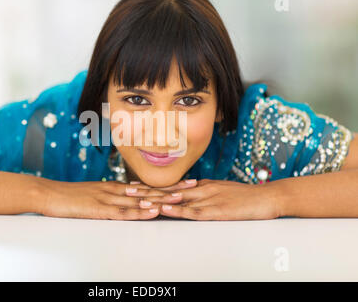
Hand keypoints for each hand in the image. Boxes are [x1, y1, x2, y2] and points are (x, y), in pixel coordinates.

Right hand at [36, 179, 184, 219]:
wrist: (50, 194)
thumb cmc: (72, 196)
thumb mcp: (97, 194)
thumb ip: (115, 195)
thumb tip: (133, 194)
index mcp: (116, 187)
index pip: (146, 186)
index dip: (167, 185)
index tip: (185, 183)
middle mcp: (116, 190)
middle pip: (148, 190)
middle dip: (171, 189)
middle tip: (193, 186)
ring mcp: (108, 198)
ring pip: (139, 200)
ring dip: (160, 199)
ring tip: (180, 198)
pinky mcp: (99, 209)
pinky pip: (122, 211)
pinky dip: (138, 212)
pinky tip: (150, 210)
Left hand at [131, 179, 280, 220]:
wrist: (267, 197)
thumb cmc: (245, 196)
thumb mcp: (221, 191)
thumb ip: (203, 192)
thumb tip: (187, 192)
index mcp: (201, 186)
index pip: (172, 186)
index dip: (153, 186)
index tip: (136, 185)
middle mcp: (201, 190)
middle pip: (169, 190)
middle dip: (148, 190)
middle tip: (127, 189)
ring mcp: (208, 199)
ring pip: (177, 200)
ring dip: (156, 199)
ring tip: (137, 198)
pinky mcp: (217, 211)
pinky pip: (193, 211)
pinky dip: (177, 210)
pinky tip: (164, 209)